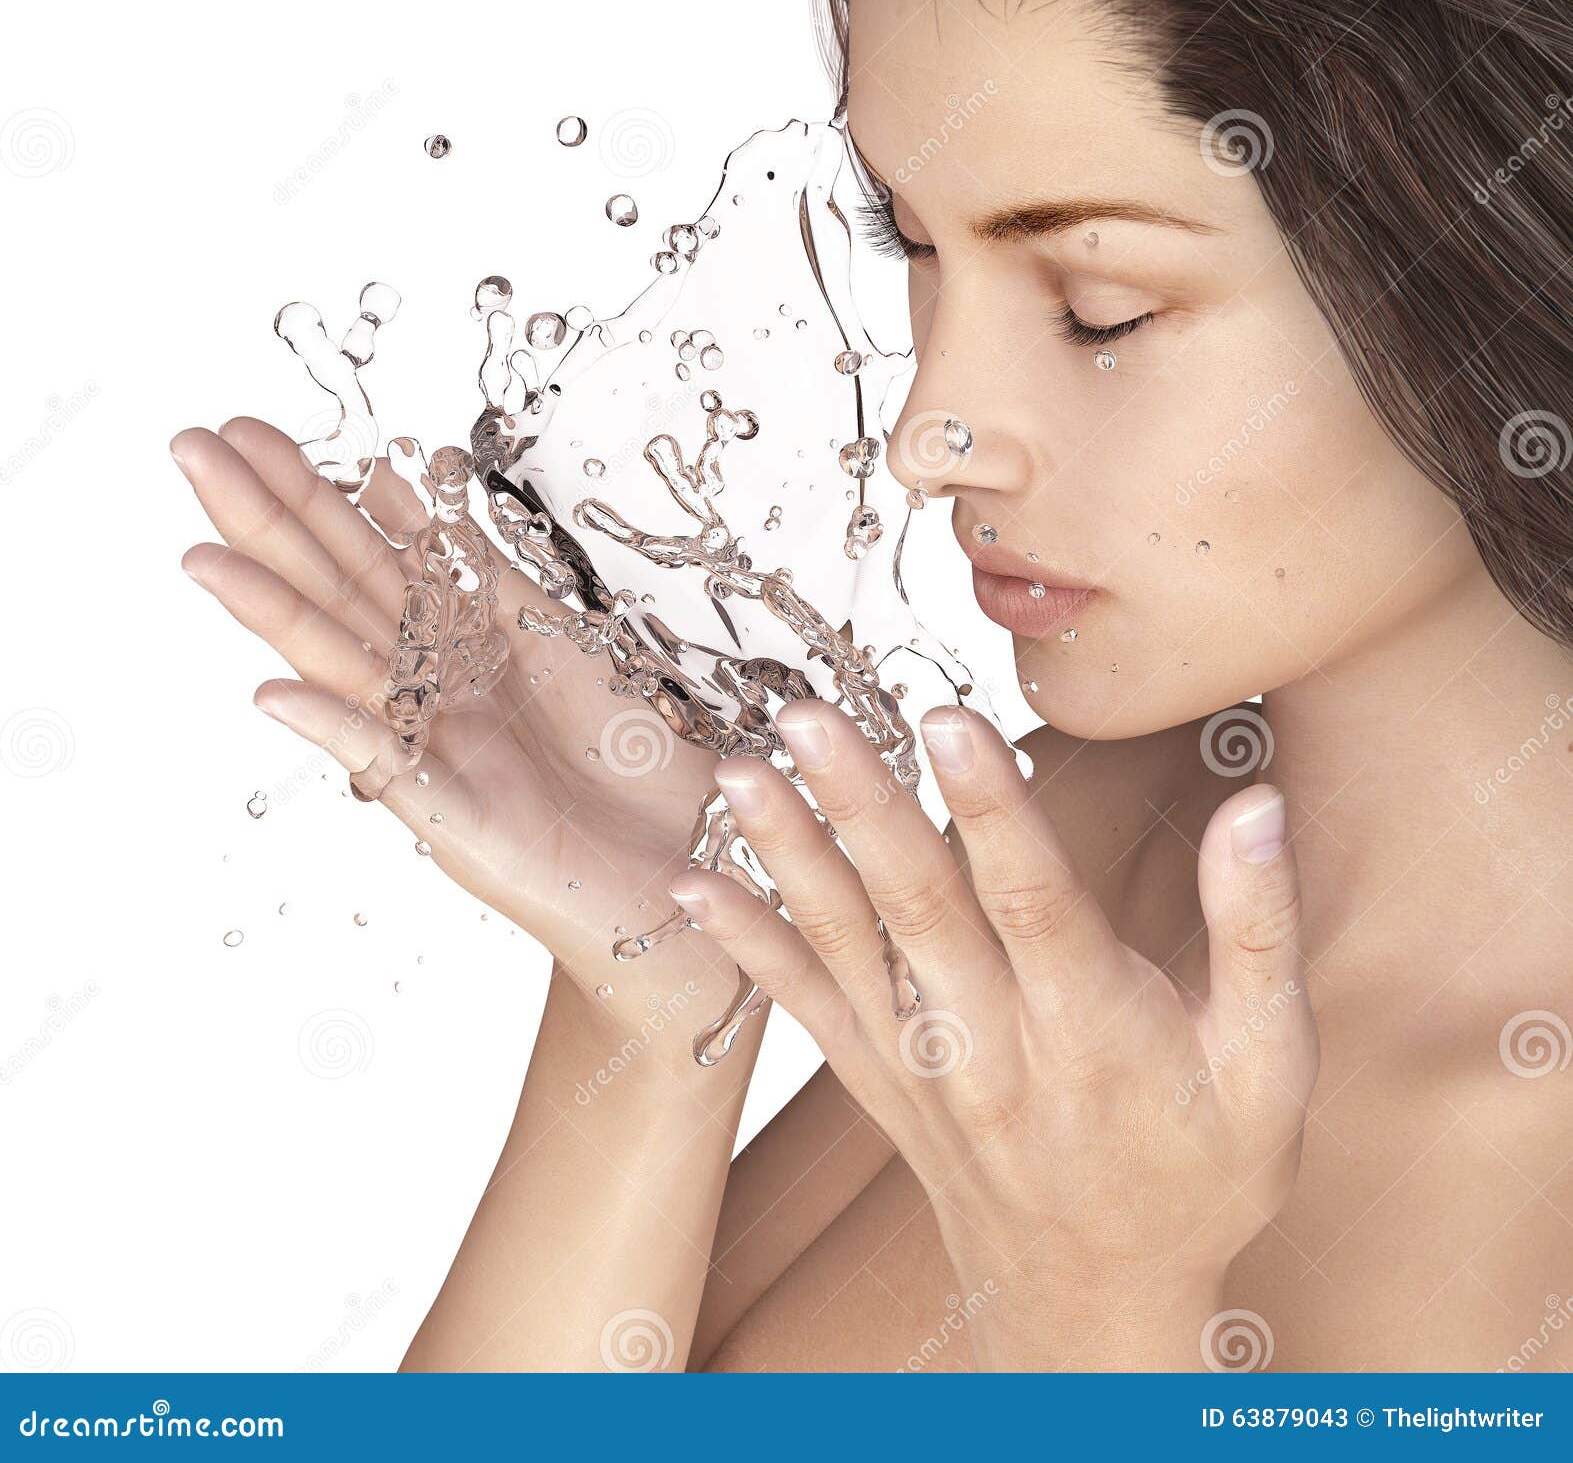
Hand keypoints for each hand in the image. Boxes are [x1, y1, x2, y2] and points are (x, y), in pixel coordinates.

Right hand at [172, 417, 745, 1069]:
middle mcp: (433, 695)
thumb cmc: (632, 767)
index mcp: (457, 650)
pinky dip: (337, 731)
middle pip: (339, 593)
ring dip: (274, 613)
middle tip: (193, 444)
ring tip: (202, 557)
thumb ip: (483, 574)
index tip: (256, 426)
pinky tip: (276, 693)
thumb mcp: (561, 641)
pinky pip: (393, 771)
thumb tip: (424, 478)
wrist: (693, 876)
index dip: (318, 491)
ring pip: (344, 671)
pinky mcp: (461, 821)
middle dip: (269, 519)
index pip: (371, 555)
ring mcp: (437, 756)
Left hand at [672, 700, 1318, 1369]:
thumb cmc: (1197, 1176)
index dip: (992, 810)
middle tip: (806, 718)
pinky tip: (693, 887)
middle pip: (920, 908)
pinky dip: (748, 946)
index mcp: (1095, 1030)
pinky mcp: (878, 1083)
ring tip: (737, 774)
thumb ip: (1258, 933)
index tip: (947, 721)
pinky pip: (804, 1008)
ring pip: (847, 945)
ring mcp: (922, 1067)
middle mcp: (993, 1045)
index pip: (1033, 902)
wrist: (1096, 1304)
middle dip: (861, 805)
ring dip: (787, 855)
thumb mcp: (1268, 1068)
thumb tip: (1258, 806)